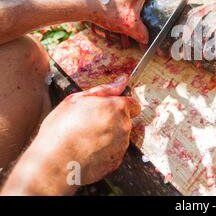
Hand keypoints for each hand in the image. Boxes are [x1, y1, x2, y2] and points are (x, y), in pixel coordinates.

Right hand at [0, 75, 140, 194]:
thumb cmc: (61, 129)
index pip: (133, 104)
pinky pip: (115, 152)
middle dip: (113, 121)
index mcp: (116, 108)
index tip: (108, 109)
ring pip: (120, 136)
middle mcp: (124, 126)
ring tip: (86, 139)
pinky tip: (88, 151)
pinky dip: (106, 151)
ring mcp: (122, 146)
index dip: (121, 106)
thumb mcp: (76, 100)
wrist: (54, 164)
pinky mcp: (117, 161)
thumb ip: (104, 89)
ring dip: (109, 136)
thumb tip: (122, 80)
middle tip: (90, 124)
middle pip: (126, 120)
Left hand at [86, 0, 168, 43]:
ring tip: (139, 18)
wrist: (83, 3)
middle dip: (151, 5)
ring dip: (138, 6)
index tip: (170, 7)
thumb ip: (142, 34)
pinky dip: (128, 4)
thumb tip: (147, 41)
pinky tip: (125, 14)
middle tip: (154, 16)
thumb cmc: (108, 10)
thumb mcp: (129, 25)